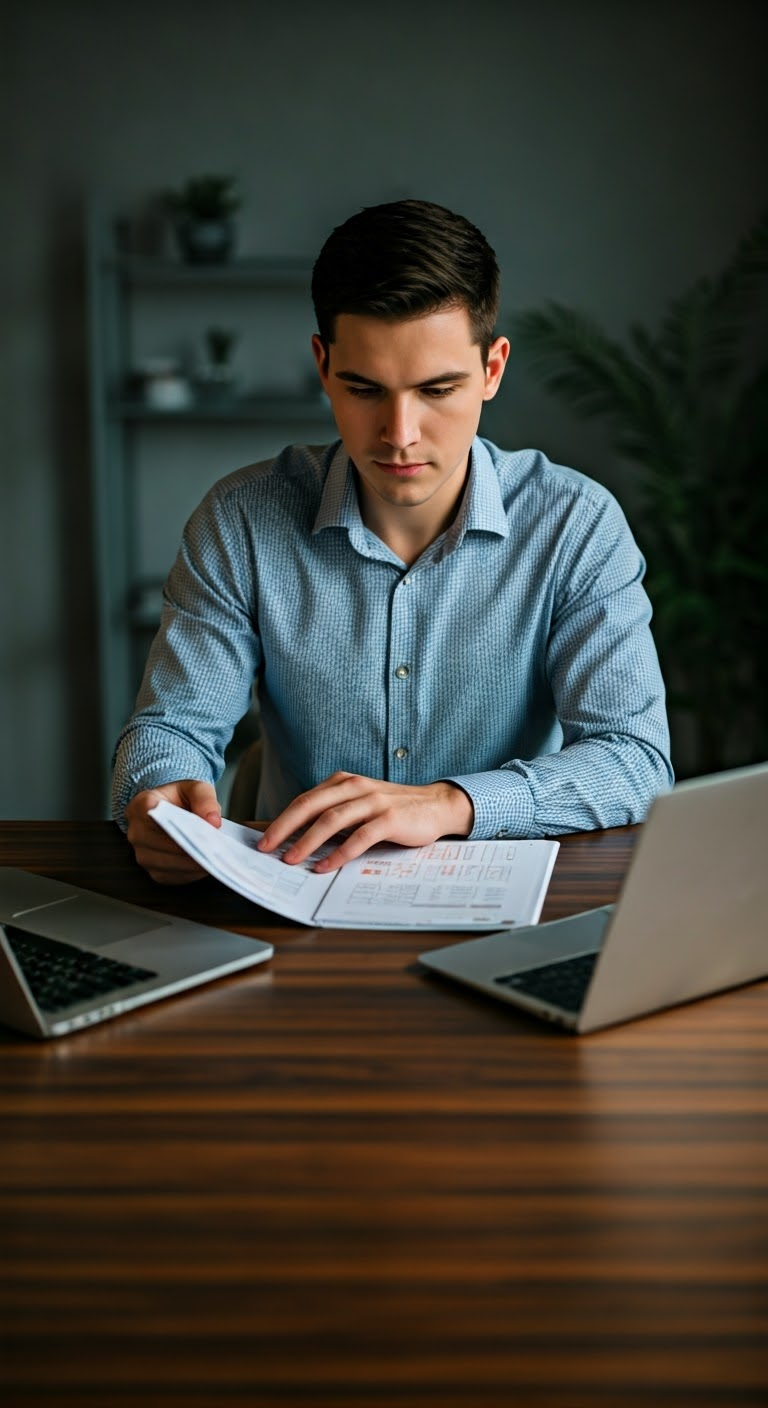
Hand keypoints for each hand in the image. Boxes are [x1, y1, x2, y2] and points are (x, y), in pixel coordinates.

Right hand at [124, 780, 221, 883]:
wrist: (171, 808)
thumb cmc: (180, 798)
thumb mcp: (196, 788)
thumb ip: (205, 800)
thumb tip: (213, 822)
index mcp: (142, 805)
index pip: (158, 821)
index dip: (181, 832)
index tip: (202, 837)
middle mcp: (136, 831)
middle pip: (160, 847)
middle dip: (188, 852)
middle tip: (213, 853)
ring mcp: (140, 853)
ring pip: (164, 866)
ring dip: (189, 866)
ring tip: (211, 860)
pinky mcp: (150, 869)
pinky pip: (168, 876)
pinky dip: (187, 874)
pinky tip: (203, 867)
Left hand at [257, 772, 473, 870]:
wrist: (437, 805)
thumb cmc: (394, 809)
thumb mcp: (360, 804)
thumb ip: (335, 813)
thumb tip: (300, 838)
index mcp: (343, 782)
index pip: (305, 800)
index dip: (282, 820)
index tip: (264, 840)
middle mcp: (355, 787)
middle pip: (310, 806)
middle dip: (284, 828)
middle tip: (267, 848)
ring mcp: (373, 802)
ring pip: (332, 821)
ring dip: (308, 841)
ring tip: (291, 860)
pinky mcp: (389, 819)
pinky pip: (359, 837)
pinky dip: (339, 853)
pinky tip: (325, 866)